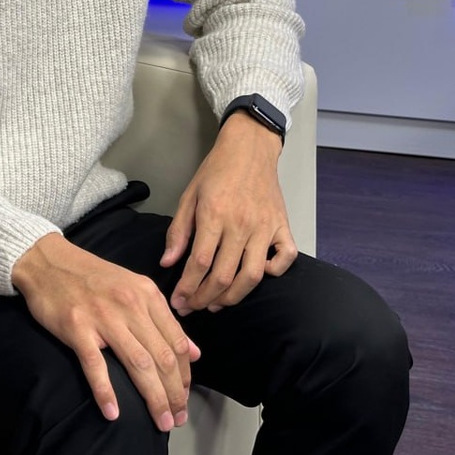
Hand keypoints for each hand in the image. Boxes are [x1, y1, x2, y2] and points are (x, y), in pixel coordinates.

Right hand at [11, 232, 199, 429]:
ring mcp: (103, 316)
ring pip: (138, 364)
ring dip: (153, 398)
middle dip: (174, 393)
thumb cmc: (92, 276)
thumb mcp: (134, 287)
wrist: (48, 260)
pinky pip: (95, 365)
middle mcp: (129, 304)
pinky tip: (113, 413)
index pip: (177, 342)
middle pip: (162, 357)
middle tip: (178, 419)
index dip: (185, 375)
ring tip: (161, 421)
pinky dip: (105, 392)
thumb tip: (195, 353)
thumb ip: (163, 319)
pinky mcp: (76, 327)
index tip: (184, 397)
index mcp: (146, 294)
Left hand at [160, 111, 297, 315]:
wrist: (249, 148)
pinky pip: (285, 258)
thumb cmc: (216, 171)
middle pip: (223, 276)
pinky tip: (258, 275)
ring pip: (252, 276)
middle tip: (193, 306)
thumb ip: (179, 230)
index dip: (187, 287)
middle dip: (204, 298)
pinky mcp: (283, 226)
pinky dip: (275, 272)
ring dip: (233, 296)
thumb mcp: (189, 195)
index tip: (178, 300)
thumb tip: (168, 263)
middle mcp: (241, 224)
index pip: (199, 263)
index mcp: (214, 214)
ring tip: (217, 303)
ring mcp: (265, 227)